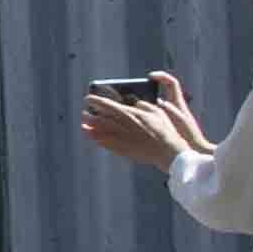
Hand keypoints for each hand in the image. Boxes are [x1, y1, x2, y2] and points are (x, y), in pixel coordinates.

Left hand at [75, 72, 200, 165]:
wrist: (167, 152)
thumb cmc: (164, 130)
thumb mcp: (156, 112)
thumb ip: (143, 105)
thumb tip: (135, 103)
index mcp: (128, 113)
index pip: (105, 104)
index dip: (94, 101)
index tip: (88, 99)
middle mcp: (121, 126)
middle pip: (98, 119)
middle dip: (89, 116)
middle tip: (84, 113)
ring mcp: (121, 139)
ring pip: (99, 132)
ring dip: (90, 128)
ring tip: (84, 126)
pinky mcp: (122, 150)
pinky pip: (105, 144)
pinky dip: (98, 140)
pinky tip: (94, 138)